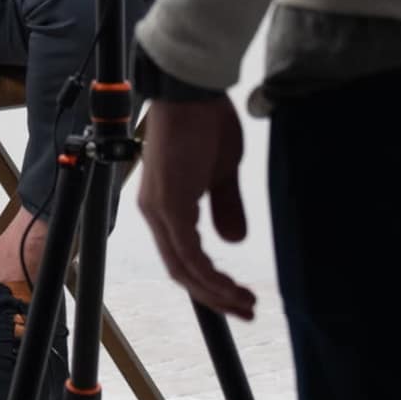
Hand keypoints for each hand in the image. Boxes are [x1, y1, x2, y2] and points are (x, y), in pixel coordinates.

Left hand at [136, 95, 255, 318]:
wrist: (193, 89)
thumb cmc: (206, 120)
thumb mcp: (222, 171)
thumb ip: (224, 206)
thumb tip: (233, 240)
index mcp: (165, 204)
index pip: (183, 255)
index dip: (209, 280)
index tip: (238, 294)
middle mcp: (155, 212)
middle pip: (181, 270)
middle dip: (214, 296)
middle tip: (245, 310)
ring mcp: (159, 210)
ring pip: (183, 268)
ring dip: (215, 292)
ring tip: (245, 304)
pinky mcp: (169, 205)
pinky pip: (188, 254)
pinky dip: (210, 276)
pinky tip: (231, 287)